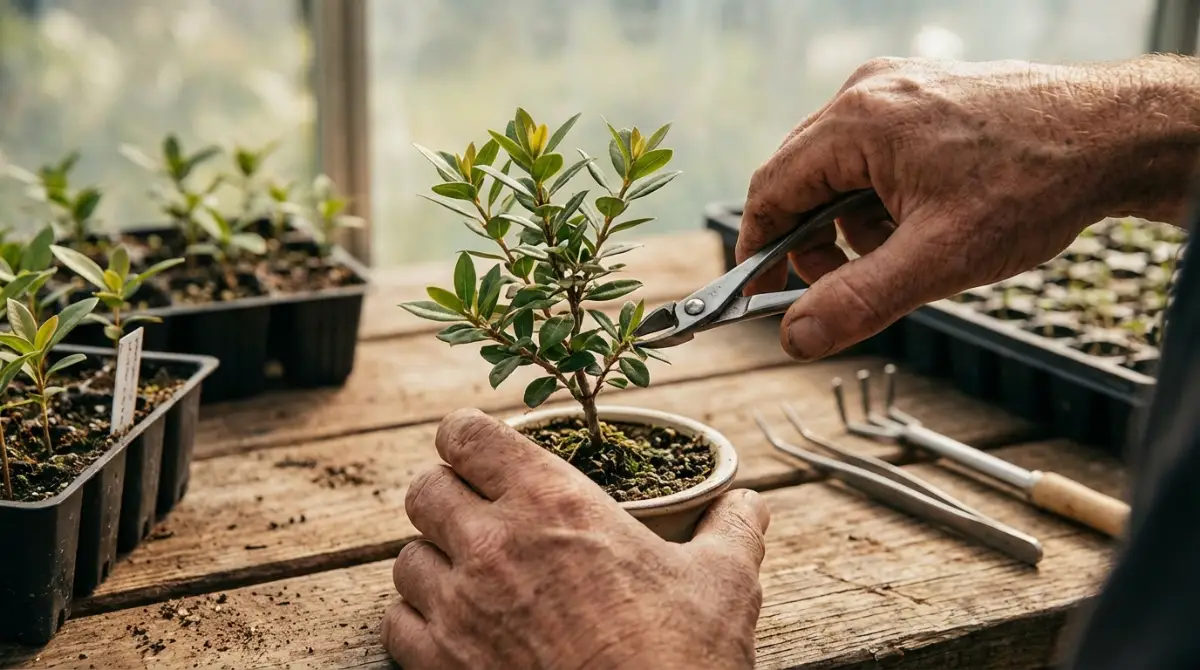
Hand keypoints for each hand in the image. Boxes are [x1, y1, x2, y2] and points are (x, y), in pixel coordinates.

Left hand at [381, 408, 770, 669]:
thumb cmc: (684, 657)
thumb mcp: (723, 581)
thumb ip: (732, 529)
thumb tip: (749, 502)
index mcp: (553, 502)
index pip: (465, 434)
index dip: (467, 436)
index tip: (480, 449)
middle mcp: (493, 544)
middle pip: (424, 488)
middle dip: (446, 493)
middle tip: (476, 511)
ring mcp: (459, 607)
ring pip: (404, 556)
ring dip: (433, 559)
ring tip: (466, 573)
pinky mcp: (440, 665)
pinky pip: (396, 622)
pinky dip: (416, 619)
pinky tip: (451, 625)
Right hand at [737, 55, 1199, 360]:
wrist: (1115, 136)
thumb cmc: (1035, 184)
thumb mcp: (939, 258)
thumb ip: (858, 300)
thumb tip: (795, 336)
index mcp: (857, 122)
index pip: (770, 190)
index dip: (759, 247)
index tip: (762, 291)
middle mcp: (868, 93)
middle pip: (800, 177)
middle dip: (811, 240)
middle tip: (839, 286)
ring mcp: (897, 88)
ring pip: (838, 168)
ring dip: (850, 222)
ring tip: (898, 253)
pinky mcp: (924, 95)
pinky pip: (873, 153)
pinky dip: (879, 197)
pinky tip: (920, 221)